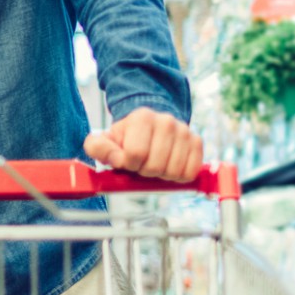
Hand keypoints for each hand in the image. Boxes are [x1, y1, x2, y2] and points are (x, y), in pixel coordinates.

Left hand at [83, 108, 202, 182]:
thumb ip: (98, 147)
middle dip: (145, 171)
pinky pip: (190, 172)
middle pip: (155, 166)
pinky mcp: (197, 142)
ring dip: (161, 175)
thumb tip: (114, 158)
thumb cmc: (127, 138)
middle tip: (142, 163)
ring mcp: (184, 130)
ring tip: (155, 163)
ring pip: (173, 171)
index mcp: (142, 117)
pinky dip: (178, 176)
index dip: (129, 164)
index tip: (127, 160)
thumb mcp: (106, 140)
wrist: (150, 127)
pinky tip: (169, 166)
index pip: (135, 154)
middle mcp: (166, 121)